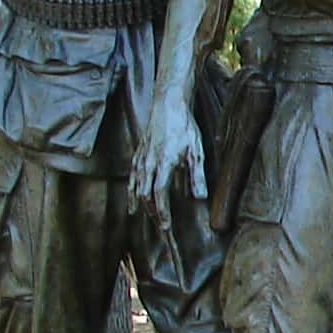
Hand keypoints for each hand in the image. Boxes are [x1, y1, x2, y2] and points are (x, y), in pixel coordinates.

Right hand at [131, 101, 207, 217]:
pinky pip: (132, 178)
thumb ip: (197, 176)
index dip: (162, 212)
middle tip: (161, 227)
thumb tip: (200, 198)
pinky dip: (132, 192)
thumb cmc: (184, 126)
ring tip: (146, 218)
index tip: (167, 226)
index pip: (159, 194)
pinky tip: (134, 201)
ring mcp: (141, 159)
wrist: (167, 105)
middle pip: (146, 195)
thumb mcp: (195, 150)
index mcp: (163, 163)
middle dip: (153, 213)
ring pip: (136, 188)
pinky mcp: (138, 155)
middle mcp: (148, 163)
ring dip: (142, 205)